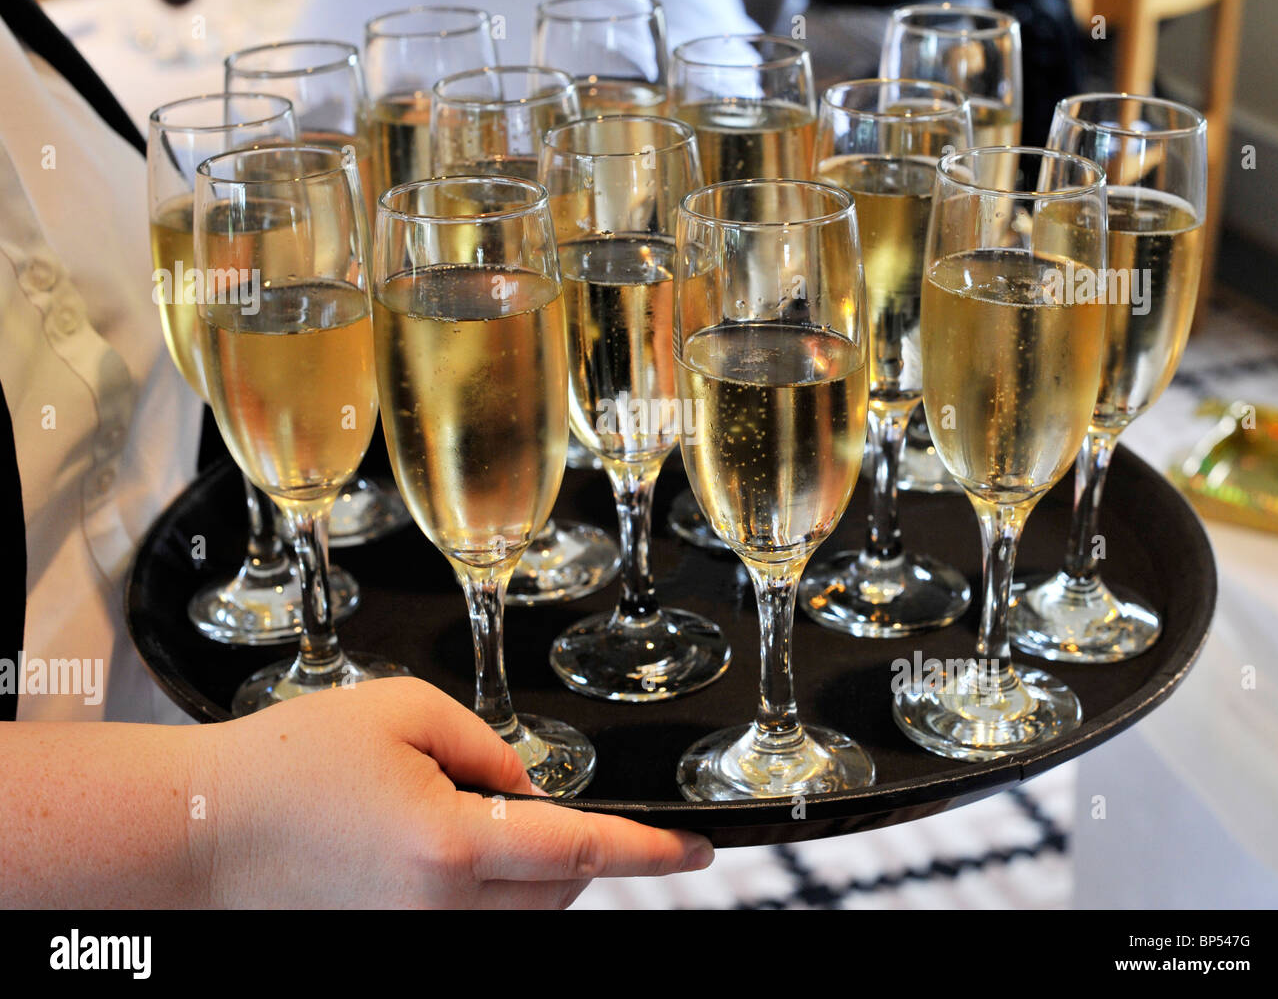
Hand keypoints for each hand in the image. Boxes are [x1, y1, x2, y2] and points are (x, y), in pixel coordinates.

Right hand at [188, 678, 712, 907]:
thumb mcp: (402, 713)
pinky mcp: (389, 948)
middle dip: (574, 845)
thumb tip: (529, 787)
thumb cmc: (287, 766)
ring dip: (529, 869)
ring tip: (465, 816)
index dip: (651, 853)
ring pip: (522, 914)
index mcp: (450, 848)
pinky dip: (487, 891)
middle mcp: (440, 913)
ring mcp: (414, 941)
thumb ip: (489, 745)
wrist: (196, 834)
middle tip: (524, 795)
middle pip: (558, 888)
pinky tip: (443, 849)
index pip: (580, 851)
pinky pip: (474, 926)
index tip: (698, 854)